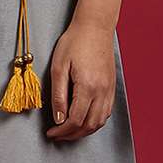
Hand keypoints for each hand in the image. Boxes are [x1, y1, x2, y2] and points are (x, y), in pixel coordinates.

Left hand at [45, 19, 114, 140]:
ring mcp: (109, 90)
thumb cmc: (75, 42)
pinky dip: (94, 122)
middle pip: (89, 125)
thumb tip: (58, 118)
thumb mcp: (59, 67)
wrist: (95, 27)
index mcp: (88, 86)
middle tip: (58, 135)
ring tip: (69, 131)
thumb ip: (58, 95)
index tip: (51, 133)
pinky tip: (83, 120)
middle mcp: (102, 91)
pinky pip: (106, 112)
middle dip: (72, 135)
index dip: (62, 131)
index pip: (75, 120)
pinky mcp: (112, 87)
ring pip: (99, 122)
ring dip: (84, 131)